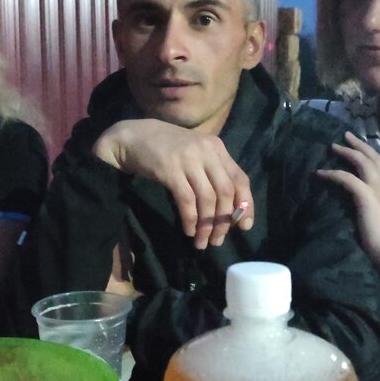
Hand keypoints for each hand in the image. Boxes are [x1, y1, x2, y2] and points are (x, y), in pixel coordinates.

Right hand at [93, 119, 253, 248]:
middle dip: (224, 221)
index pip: (240, 179)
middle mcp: (206, 151)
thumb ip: (213, 172)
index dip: (246, 205)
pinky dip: (190, 219)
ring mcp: (188, 159)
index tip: (244, 226)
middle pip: (226, 192)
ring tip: (203, 242)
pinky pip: (186, 200)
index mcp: (217, 148)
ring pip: (207, 199)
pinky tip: (189, 231)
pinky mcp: (170, 169)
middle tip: (218, 240)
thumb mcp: (196, 153)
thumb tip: (230, 209)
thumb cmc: (167, 149)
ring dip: (207, 225)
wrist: (133, 137)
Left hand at [316, 131, 379, 274]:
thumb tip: (364, 204)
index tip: (361, 148)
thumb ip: (378, 206)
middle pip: (373, 157)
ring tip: (333, 146)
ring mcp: (377, 188)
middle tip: (346, 136)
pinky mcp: (366, 195)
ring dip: (346, 152)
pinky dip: (332, 173)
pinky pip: (345, 177)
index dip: (371, 155)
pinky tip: (320, 172)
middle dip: (359, 145)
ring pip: (361, 161)